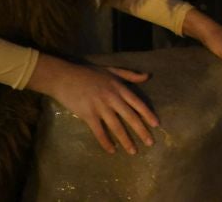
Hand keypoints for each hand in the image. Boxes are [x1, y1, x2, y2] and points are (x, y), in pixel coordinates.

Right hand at [26, 55, 158, 154]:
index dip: (147, 114)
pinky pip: (99, 131)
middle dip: (141, 131)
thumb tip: (148, 76)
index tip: (156, 125)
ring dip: (126, 140)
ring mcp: (100, 106)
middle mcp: (112, 97)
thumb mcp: (110, 70)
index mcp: (118, 87)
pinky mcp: (88, 114)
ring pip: (116, 126)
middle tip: (150, 143)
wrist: (64, 76)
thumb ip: (129, 74)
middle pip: (130, 116)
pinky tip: (112, 150)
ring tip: (133, 151)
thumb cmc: (87, 73)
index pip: (137, 102)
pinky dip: (106, 142)